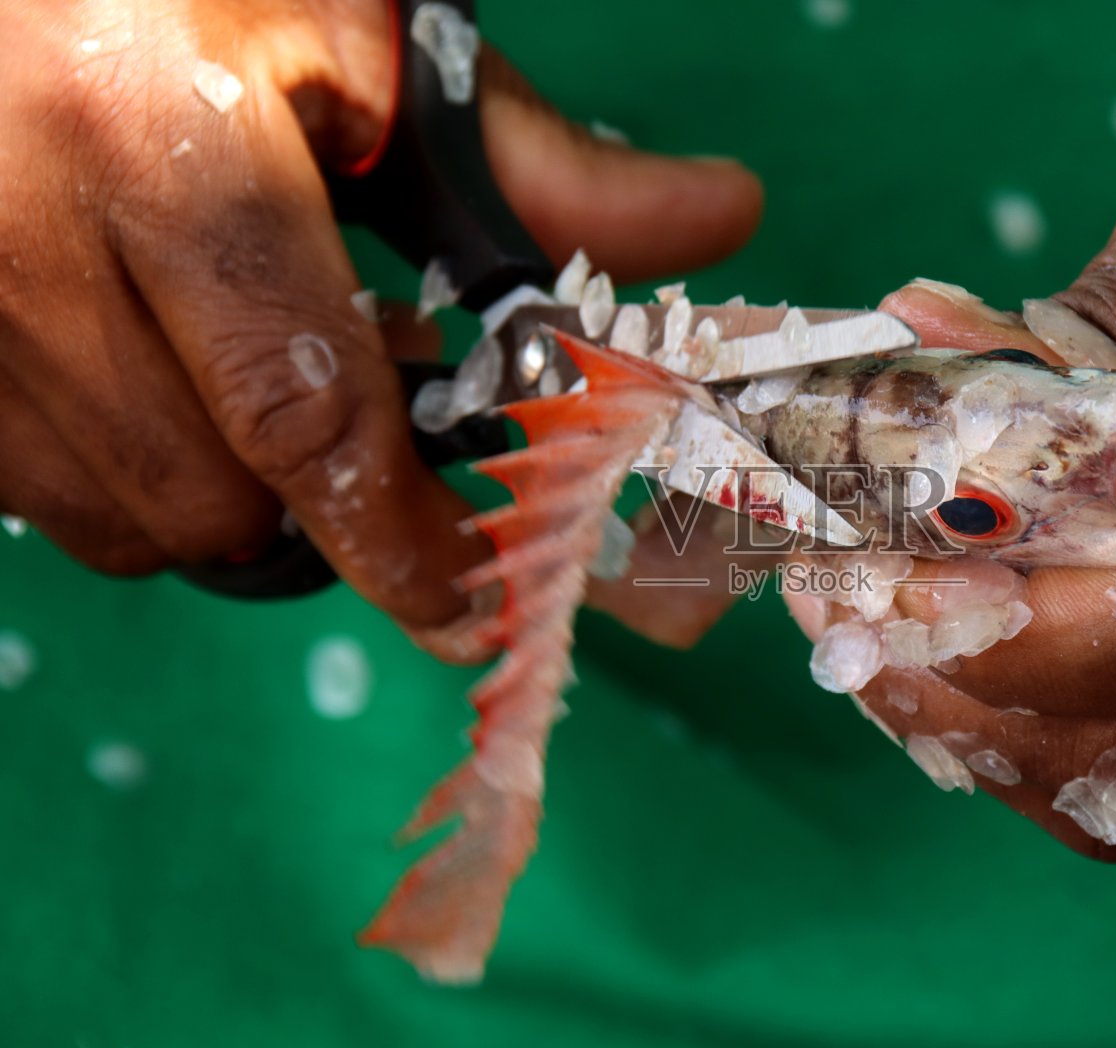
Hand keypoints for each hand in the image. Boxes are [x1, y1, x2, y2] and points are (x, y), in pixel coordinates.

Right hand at [0, 0, 761, 659]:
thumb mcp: (370, 46)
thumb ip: (536, 162)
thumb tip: (725, 214)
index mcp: (148, 142)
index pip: (298, 409)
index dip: (396, 532)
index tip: (466, 603)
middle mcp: (14, 240)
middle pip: (210, 501)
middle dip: (323, 517)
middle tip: (382, 454)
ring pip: (119, 519)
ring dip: (228, 498)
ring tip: (266, 391)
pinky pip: (39, 493)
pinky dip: (133, 477)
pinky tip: (167, 385)